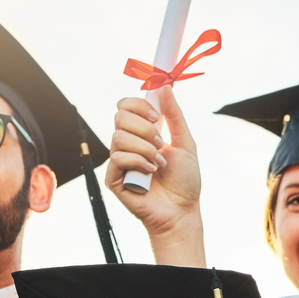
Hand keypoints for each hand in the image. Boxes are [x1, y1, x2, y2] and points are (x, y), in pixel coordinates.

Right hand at [108, 85, 205, 264]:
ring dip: (145, 148)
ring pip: (119, 137)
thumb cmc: (185, 181)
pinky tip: (150, 173)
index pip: (125, 106)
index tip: (157, 116)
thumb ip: (174, 115)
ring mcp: (119, 161)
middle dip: (144, 128)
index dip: (138, 105)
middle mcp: (127, 145)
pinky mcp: (113, 178)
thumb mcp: (185, 142)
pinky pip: (118, 157)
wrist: (182, 211)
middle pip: (119, 116)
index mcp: (141, 133)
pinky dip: (138, 162)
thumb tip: (164, 86)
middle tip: (161, 143)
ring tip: (159, 163)